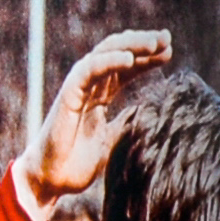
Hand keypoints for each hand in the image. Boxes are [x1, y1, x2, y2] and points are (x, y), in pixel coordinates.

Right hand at [20, 28, 177, 203]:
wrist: (50, 181)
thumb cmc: (77, 164)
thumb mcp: (113, 140)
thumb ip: (127, 123)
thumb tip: (150, 113)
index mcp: (98, 97)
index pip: (124, 68)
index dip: (146, 59)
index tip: (169, 53)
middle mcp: (88, 88)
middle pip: (116, 54)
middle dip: (142, 44)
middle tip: (167, 40)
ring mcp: (76, 90)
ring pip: (103, 55)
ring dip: (130, 46)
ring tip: (155, 43)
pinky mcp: (67, 97)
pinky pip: (87, 71)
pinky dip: (108, 61)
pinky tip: (129, 58)